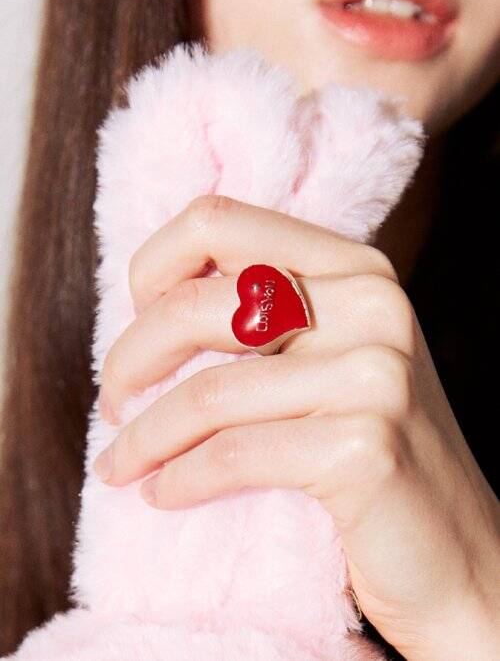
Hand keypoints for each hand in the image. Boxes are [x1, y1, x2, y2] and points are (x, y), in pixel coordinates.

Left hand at [93, 194, 499, 660]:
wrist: (458, 551)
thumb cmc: (371, 451)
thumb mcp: (330, 357)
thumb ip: (267, 317)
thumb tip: (150, 306)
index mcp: (355, 267)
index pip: (219, 220)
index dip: (155, 265)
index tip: (136, 319)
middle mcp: (371, 304)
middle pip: (198, 304)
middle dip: (130, 358)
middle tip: (113, 402)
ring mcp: (375, 373)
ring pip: (207, 393)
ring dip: (143, 437)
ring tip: (120, 463)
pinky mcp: (365, 446)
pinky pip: (232, 455)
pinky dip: (180, 478)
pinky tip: (163, 494)